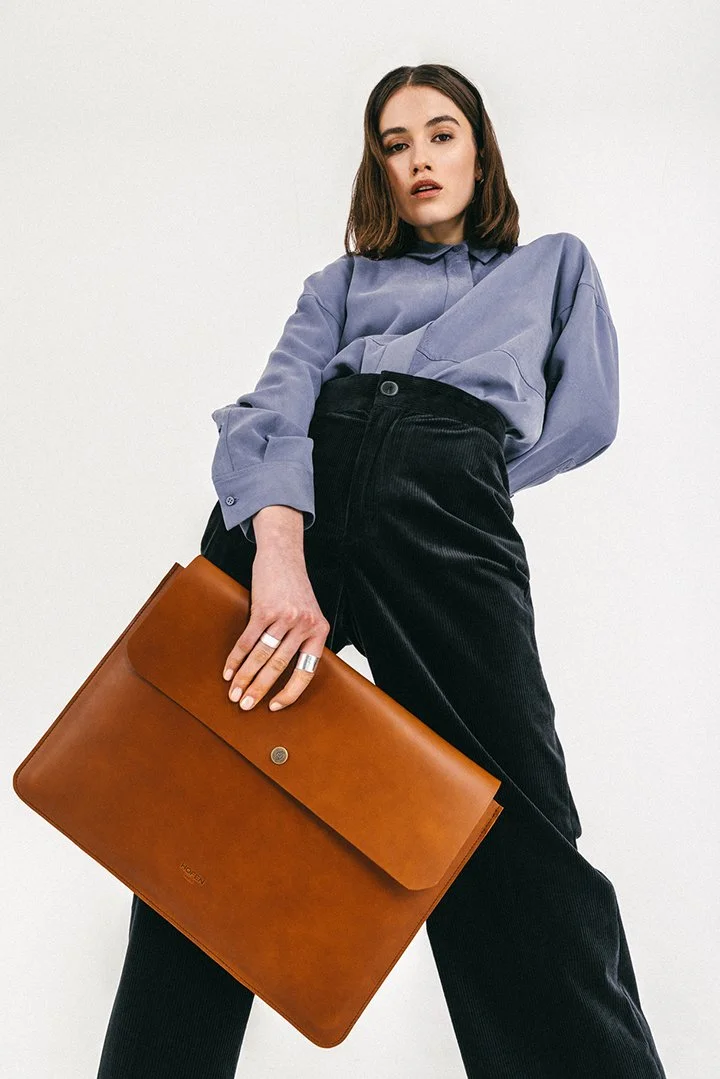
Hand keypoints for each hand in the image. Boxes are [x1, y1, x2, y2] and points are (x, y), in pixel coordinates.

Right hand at [222, 542, 330, 712]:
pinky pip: (248, 640)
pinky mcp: (264, 608)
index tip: (274, 707)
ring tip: (233, 693)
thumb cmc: (294, 588)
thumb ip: (302, 639)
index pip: (306, 671)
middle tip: (245, 705)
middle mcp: (304, 625)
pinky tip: (228, 670)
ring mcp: (284, 617)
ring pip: (262, 656)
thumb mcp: (308, 614)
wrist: (284, 555)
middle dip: (260, 689)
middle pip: (279, 666)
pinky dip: (236, 658)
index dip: (290, 692)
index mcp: (319, 631)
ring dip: (244, 677)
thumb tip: (288, 673)